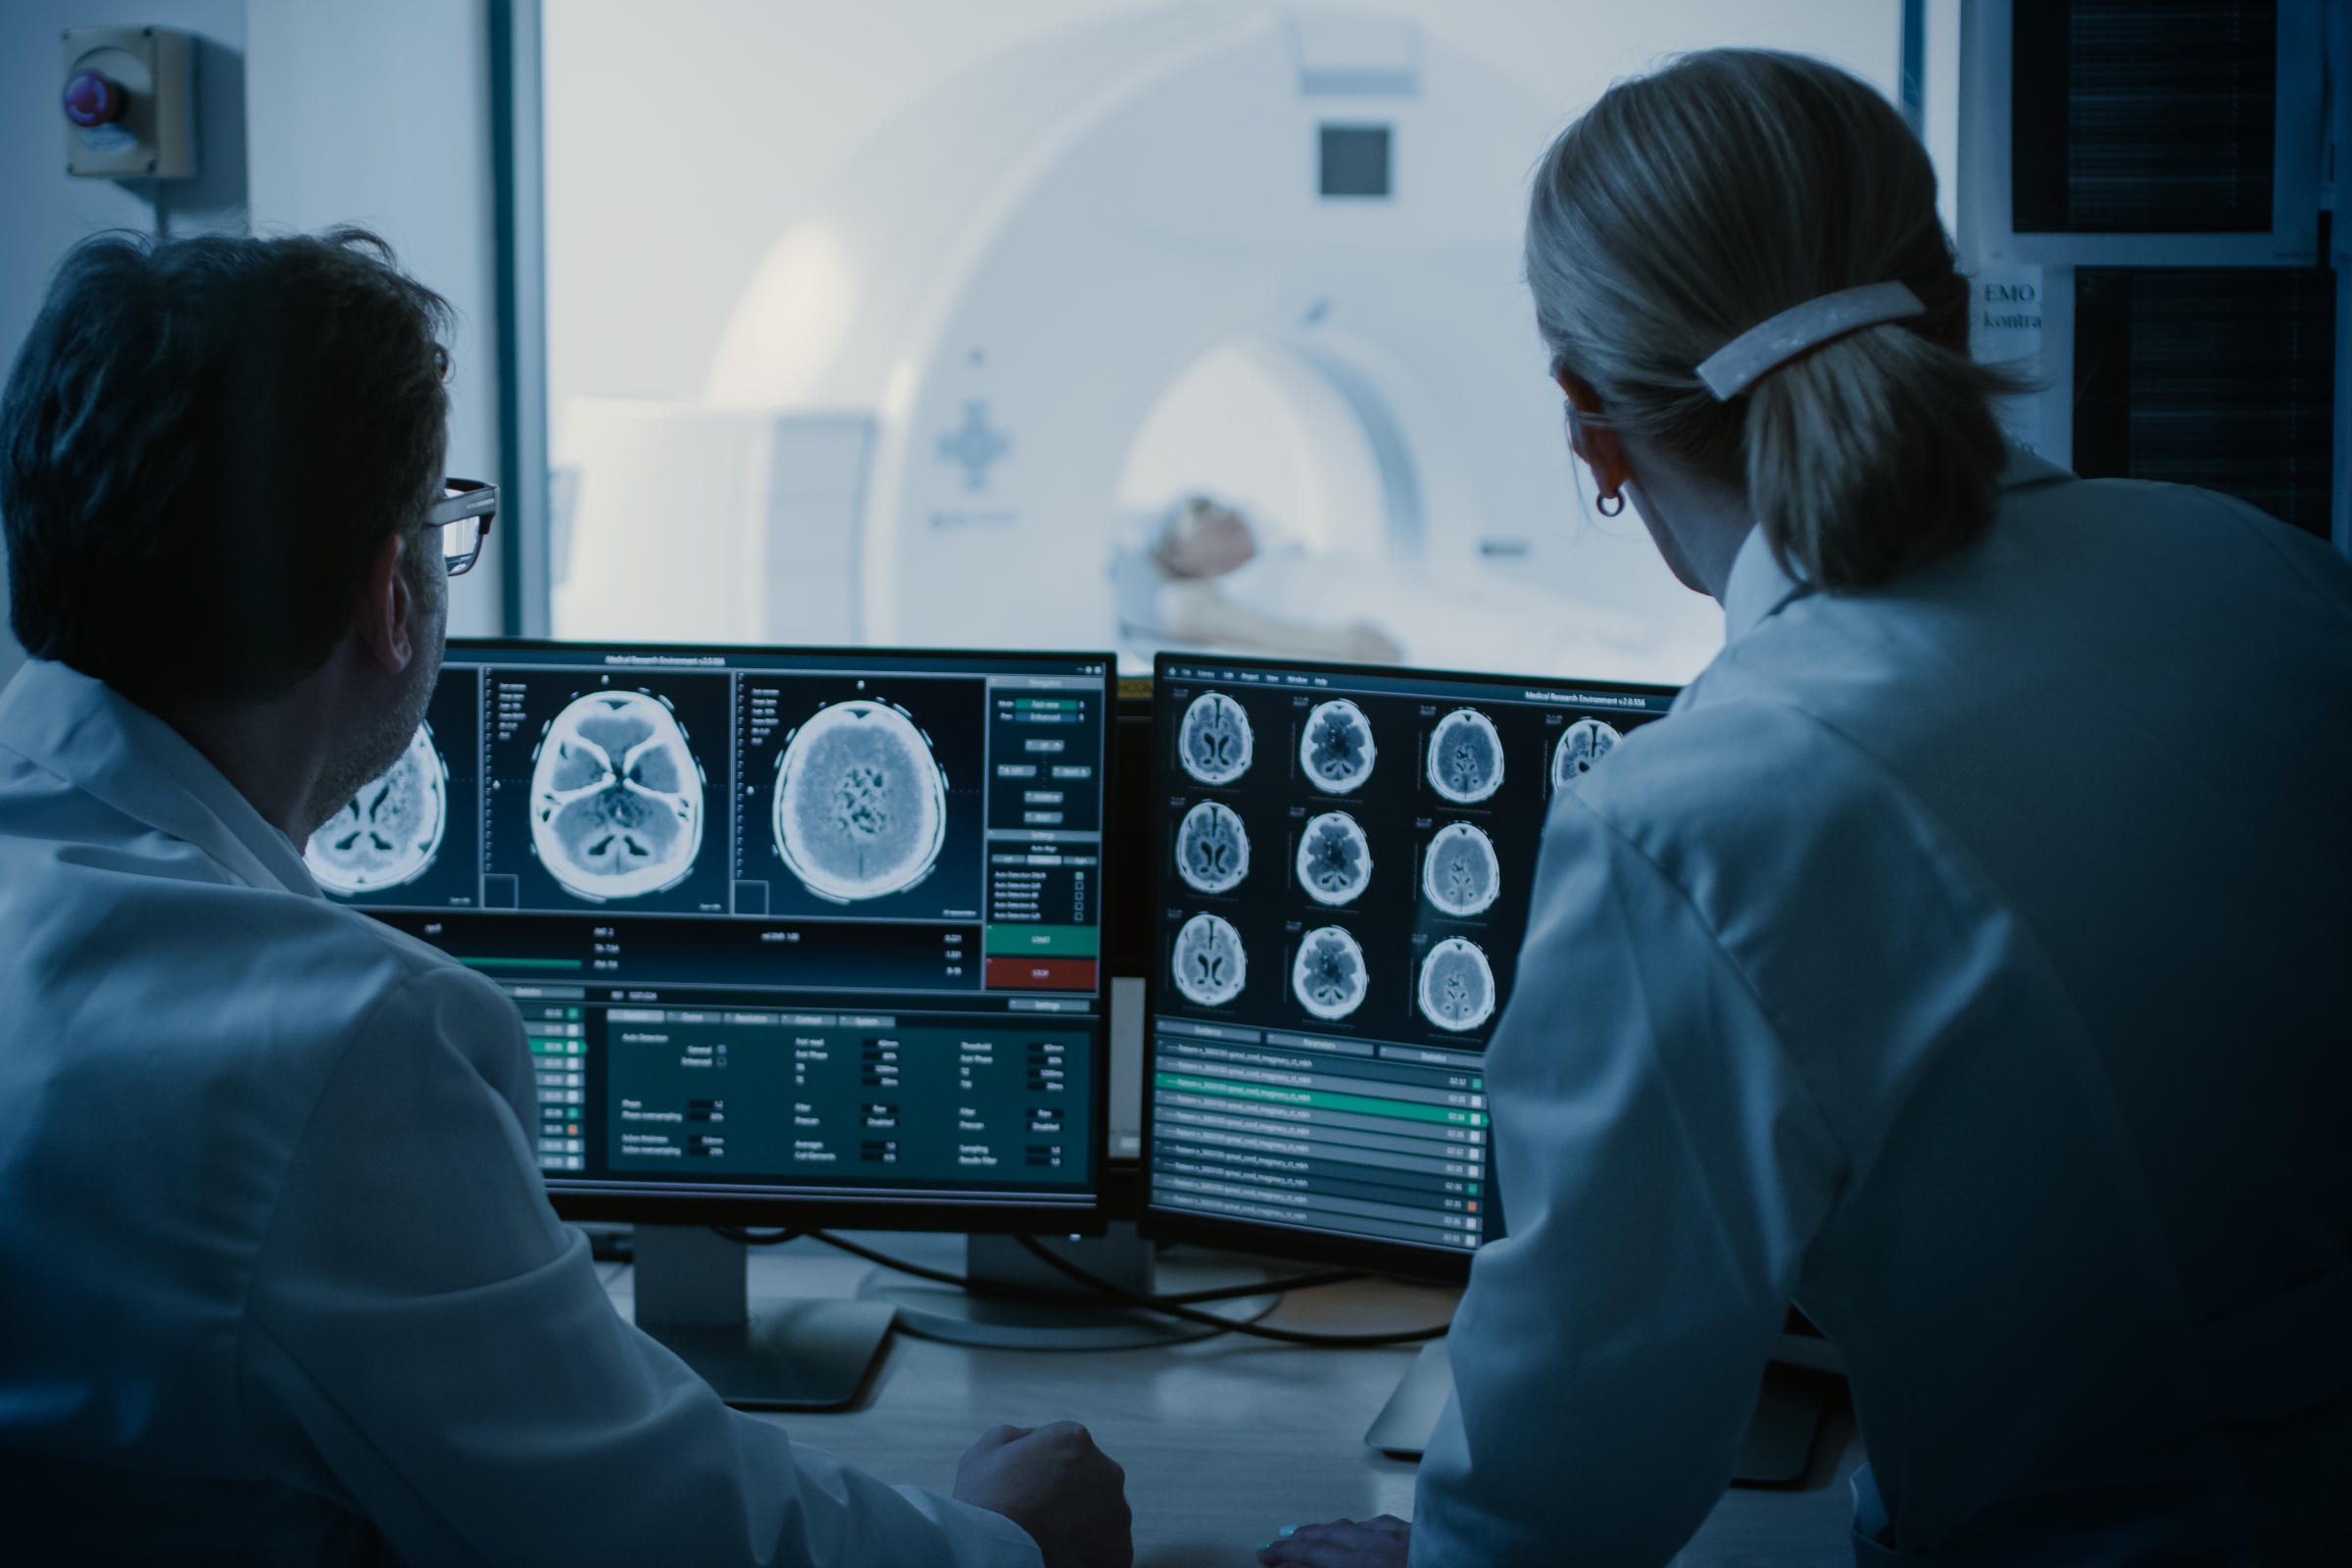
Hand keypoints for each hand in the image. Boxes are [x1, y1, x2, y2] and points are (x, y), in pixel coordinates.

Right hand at [954, 1421, 1131, 1567]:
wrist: (995, 1552)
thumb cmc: (986, 1501)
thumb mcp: (988, 1450)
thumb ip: (1018, 1436)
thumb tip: (1032, 1437)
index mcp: (1076, 1440)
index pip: (1069, 1450)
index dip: (1046, 1472)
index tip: (1030, 1490)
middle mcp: (1106, 1470)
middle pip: (1092, 1481)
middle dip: (1072, 1496)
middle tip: (1042, 1516)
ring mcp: (1117, 1512)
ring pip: (1103, 1516)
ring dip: (1084, 1525)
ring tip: (1053, 1541)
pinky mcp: (1119, 1549)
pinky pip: (1108, 1549)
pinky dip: (1091, 1554)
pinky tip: (1065, 1556)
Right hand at [1256, 1515, 1409, 1567]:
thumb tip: (1298, 1563)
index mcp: (1360, 1567)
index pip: (1311, 1556)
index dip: (1285, 1555)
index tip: (1265, 1557)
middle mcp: (1374, 1547)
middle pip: (1326, 1537)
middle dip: (1297, 1541)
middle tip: (1276, 1546)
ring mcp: (1397, 1537)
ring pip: (1350, 1526)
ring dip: (1324, 1531)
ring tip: (1306, 1534)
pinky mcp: (1417, 1534)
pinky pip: (1380, 1523)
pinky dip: (1361, 1526)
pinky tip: (1357, 1527)